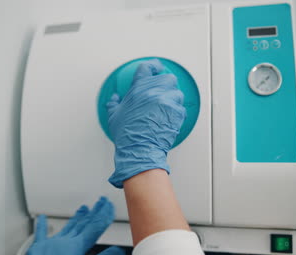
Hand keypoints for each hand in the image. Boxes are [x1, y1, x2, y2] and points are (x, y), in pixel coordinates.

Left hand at [25, 197, 124, 254]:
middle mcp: (63, 242)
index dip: (104, 215)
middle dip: (94, 213)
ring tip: (84, 208)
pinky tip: (42, 218)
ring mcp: (50, 245)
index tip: (110, 206)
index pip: (95, 227)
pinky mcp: (37, 251)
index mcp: (76, 247)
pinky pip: (40, 235)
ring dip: (77, 218)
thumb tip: (117, 251)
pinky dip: (42, 226)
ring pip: (67, 228)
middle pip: (83, 224)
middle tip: (101, 202)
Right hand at [106, 59, 185, 187]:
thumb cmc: (126, 134)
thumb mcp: (114, 116)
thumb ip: (114, 104)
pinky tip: (170, 118)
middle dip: (166, 83)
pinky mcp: (177, 112)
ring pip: (177, 92)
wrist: (140, 148)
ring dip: (173, 98)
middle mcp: (154, 91)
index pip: (147, 67)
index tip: (155, 67)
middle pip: (167, 77)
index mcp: (138, 88)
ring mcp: (167, 101)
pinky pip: (181, 107)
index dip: (153, 65)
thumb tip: (114, 99)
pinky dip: (177, 112)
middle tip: (162, 90)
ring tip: (166, 107)